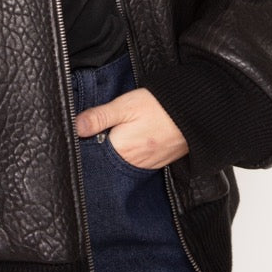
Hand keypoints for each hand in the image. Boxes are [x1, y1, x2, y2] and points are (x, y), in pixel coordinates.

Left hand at [73, 88, 188, 168]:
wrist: (196, 113)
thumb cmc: (160, 106)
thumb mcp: (125, 105)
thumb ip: (99, 117)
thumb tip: (76, 127)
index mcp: (120, 150)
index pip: (93, 155)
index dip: (86, 144)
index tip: (82, 135)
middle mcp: (132, 164)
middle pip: (107, 161)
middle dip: (101, 149)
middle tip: (101, 133)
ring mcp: (147, 165)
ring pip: (122, 163)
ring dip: (117, 152)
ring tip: (118, 135)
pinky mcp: (158, 162)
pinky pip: (138, 162)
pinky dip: (132, 154)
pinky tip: (134, 140)